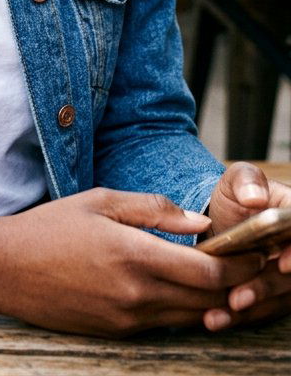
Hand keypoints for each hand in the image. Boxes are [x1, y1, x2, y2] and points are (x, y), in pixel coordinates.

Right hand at [0, 187, 263, 336]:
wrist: (5, 269)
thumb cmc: (50, 226)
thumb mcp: (100, 200)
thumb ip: (153, 208)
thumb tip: (199, 219)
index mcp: (134, 254)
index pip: (208, 271)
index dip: (240, 264)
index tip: (255, 249)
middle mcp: (136, 294)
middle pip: (208, 300)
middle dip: (236, 285)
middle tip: (251, 264)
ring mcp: (127, 319)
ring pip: (190, 317)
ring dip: (213, 301)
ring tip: (225, 278)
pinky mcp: (117, 334)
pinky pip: (164, 324)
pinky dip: (183, 309)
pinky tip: (185, 290)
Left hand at [203, 162, 290, 330]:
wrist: (217, 224)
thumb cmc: (235, 199)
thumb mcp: (237, 180)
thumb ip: (246, 181)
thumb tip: (255, 197)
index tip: (283, 264)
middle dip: (267, 288)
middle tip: (239, 297)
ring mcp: (287, 280)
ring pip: (276, 300)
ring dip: (251, 309)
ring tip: (222, 311)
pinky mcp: (270, 299)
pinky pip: (259, 312)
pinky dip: (237, 318)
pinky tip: (215, 319)